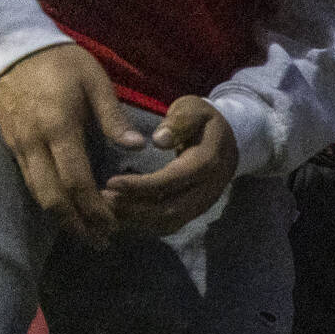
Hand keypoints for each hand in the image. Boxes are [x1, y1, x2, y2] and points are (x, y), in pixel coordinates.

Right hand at [0, 43, 144, 244]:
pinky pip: (30, 181)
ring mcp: (18, 145)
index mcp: (58, 127)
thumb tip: (137, 146)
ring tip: (87, 235)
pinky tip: (67, 211)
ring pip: (37, 194)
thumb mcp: (94, 79)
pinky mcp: (11, 145)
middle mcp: (33, 142)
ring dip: (62, 219)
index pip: (75, 180)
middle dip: (76, 225)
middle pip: (52, 198)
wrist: (10, 45)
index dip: (94, 208)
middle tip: (100, 242)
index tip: (113, 226)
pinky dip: (49, 201)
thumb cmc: (60, 60)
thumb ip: (113, 116)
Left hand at [107, 96, 239, 235]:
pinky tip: (125, 215)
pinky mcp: (197, 209)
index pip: (171, 180)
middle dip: (134, 207)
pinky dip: (147, 224)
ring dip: (138, 219)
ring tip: (109, 208)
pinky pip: (172, 224)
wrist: (231, 139)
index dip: (141, 185)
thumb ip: (179, 122)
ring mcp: (204, 202)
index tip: (111, 182)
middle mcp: (208, 188)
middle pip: (170, 208)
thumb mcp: (193, 109)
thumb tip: (160, 140)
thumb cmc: (204, 120)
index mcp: (207, 162)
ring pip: (170, 221)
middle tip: (103, 199)